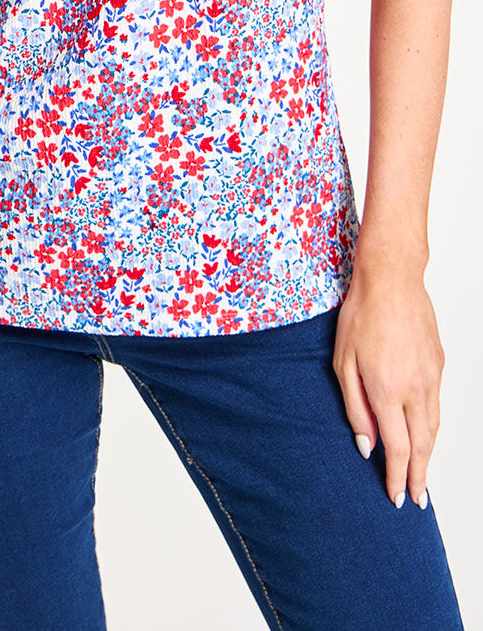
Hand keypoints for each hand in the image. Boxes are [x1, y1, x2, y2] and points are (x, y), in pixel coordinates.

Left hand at [332, 261, 444, 508]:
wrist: (392, 280)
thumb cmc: (360, 315)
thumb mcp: (343, 362)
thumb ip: (355, 407)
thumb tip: (366, 445)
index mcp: (387, 390)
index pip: (398, 448)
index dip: (398, 477)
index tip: (397, 497)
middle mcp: (415, 388)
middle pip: (422, 445)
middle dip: (420, 477)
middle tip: (417, 500)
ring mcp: (431, 376)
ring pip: (434, 427)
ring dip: (429, 455)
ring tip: (422, 476)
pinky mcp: (439, 364)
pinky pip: (437, 404)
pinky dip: (432, 427)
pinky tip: (424, 434)